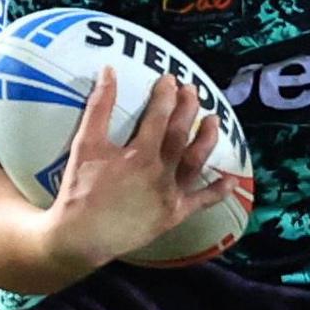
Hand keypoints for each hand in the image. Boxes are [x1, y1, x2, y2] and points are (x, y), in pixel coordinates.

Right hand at [40, 69, 233, 274]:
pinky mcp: (173, 215)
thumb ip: (99, 107)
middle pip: (181, 134)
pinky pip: (201, 202)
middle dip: (188, 108)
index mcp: (140, 153)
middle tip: (193, 90)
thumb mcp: (84, 145)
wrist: (80, 237)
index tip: (170, 80)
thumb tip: (109, 71)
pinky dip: (217, 192)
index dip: (166, 95)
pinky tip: (230, 180)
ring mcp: (170, 194)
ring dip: (207, 139)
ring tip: (214, 120)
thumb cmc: (79, 190)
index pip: (159, 116)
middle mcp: (161, 171)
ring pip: (196, 162)